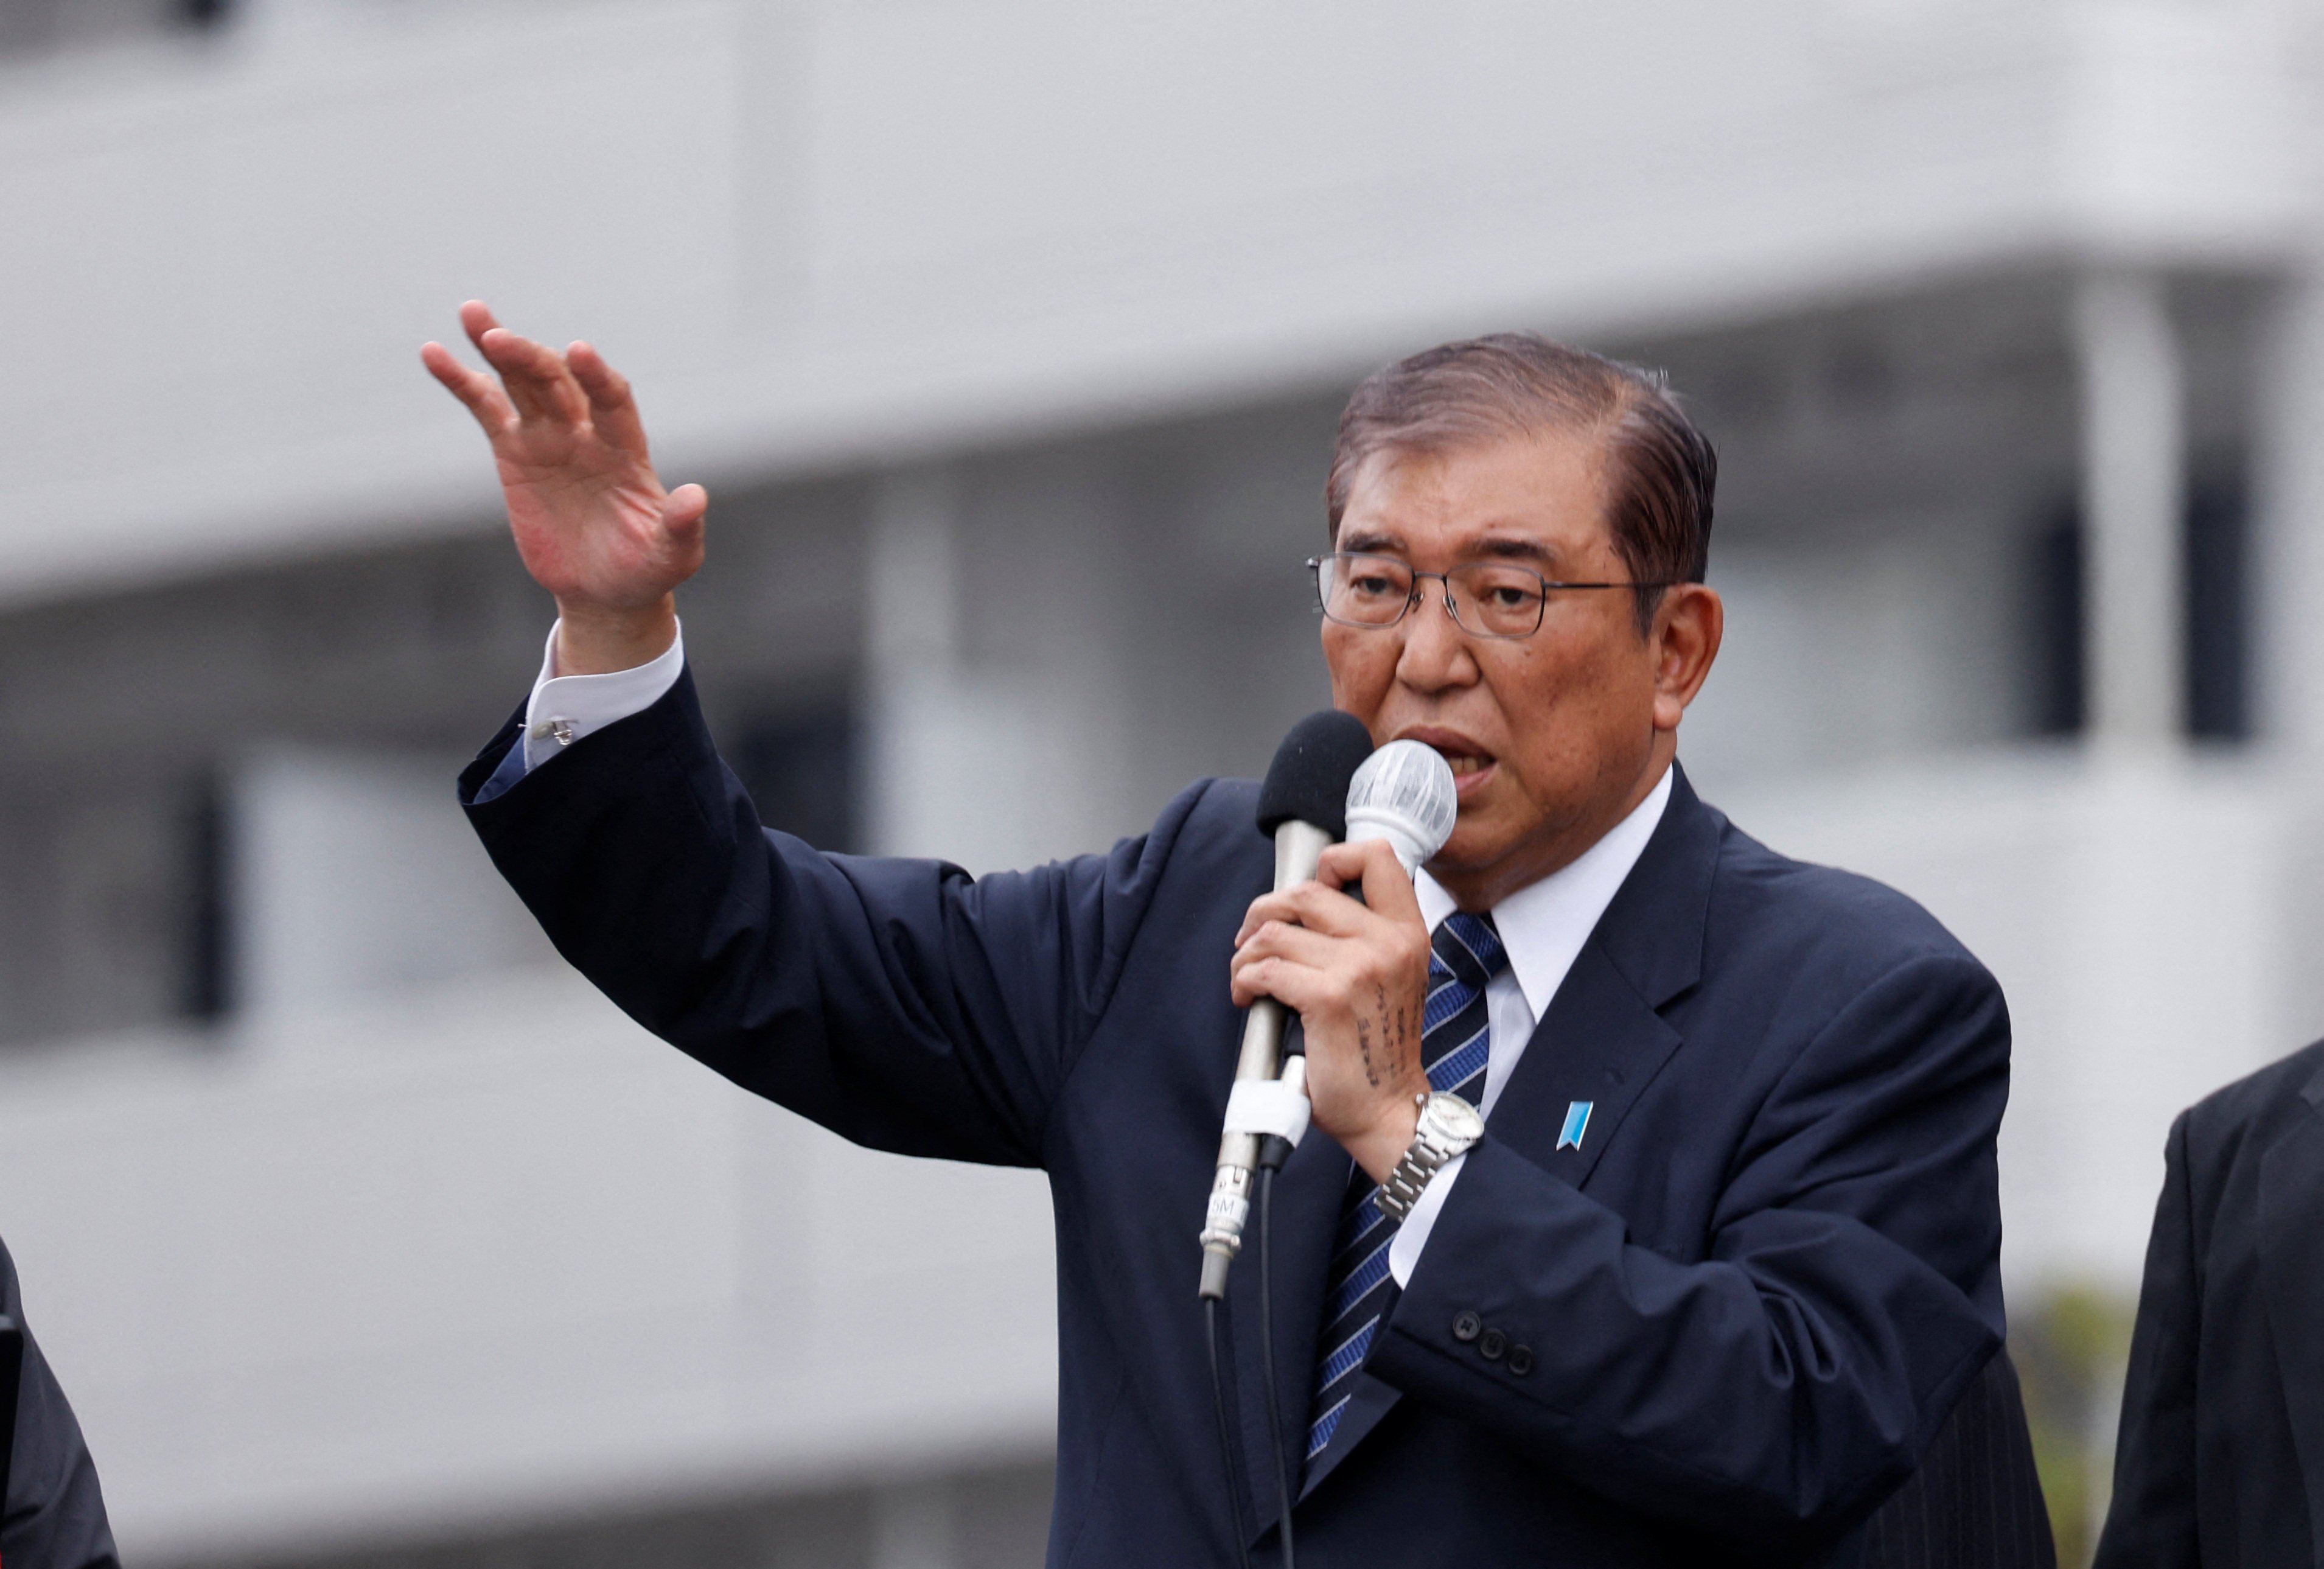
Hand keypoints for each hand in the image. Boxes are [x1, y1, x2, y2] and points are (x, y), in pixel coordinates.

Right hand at [421, 301, 705, 673]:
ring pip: (522, 381)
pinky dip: (461, 381)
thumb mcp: (672, 556)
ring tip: (473, 314)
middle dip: (532, 359)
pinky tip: (434, 353)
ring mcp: (549, 436)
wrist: (605, 591)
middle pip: (559, 381)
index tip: (580, 352)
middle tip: (500, 338)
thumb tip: (697, 497)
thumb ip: (681, 526)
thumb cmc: (646, 570)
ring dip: (500, 347)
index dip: (597, 376)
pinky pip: (486, 407)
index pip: (613, 400)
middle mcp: (587, 431)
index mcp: (626, 449)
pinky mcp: (515, 450)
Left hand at [1230, 840, 1434, 1181]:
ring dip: (1247, 953)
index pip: (1376, 856)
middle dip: (1265, 911)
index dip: (1333, 860)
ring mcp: (1359, 968)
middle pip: (1306, 892)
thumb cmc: (1378, 1047)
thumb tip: (1304, 903)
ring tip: (1248, 975)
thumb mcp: (1393, 977)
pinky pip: (1265, 969)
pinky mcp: (1327, 997)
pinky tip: (1249, 996)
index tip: (1309, 889)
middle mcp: (1388, 942)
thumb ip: (1365, 935)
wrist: (1386, 1108)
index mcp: (1407, 932)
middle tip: (1252, 939)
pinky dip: (1244, 980)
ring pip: (1275, 932)